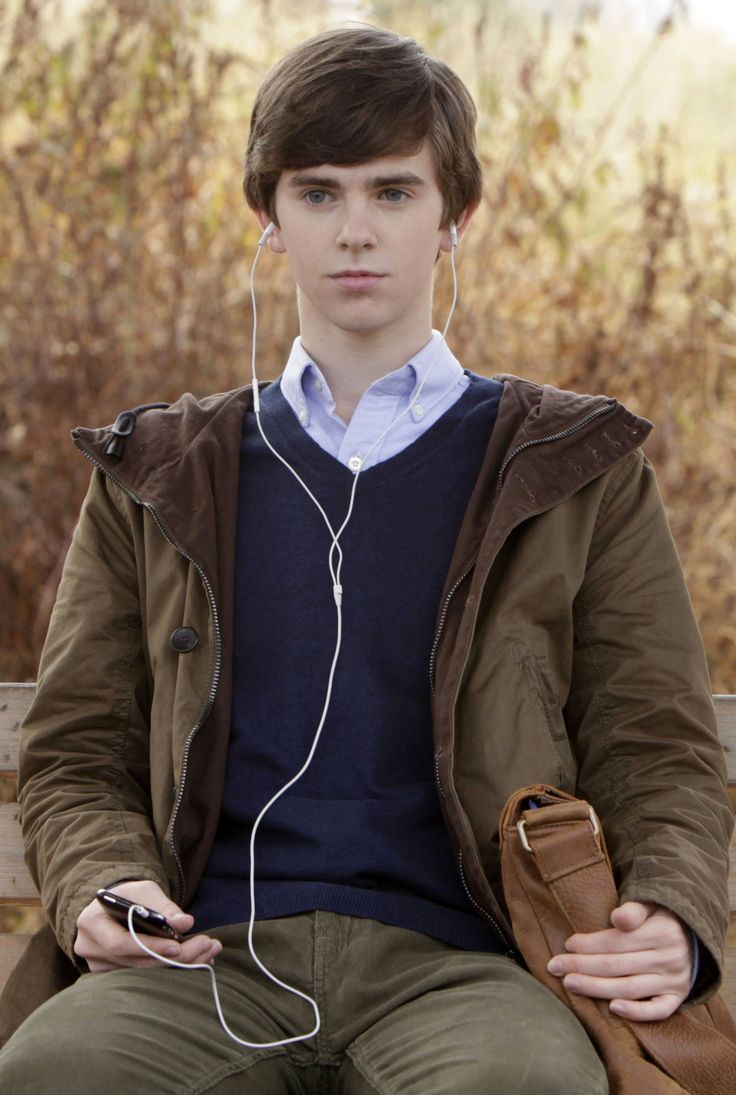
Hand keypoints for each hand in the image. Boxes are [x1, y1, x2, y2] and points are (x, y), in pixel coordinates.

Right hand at [74, 879, 221, 971]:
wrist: (112, 907)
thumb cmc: (128, 895)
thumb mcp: (144, 890)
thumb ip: (163, 906)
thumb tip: (186, 923)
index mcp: (92, 922)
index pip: (121, 943)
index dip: (150, 947)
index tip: (178, 945)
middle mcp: (90, 948)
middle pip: (134, 962)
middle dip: (173, 958)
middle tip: (206, 947)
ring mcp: (99, 966)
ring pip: (142, 973)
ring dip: (179, 965)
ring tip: (208, 952)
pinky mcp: (111, 976)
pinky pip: (143, 976)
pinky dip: (170, 968)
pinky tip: (195, 961)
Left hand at [546, 901, 692, 1020]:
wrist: (694, 938)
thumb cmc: (660, 919)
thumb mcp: (651, 905)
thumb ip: (634, 909)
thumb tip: (618, 917)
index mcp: (662, 932)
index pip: (618, 942)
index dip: (590, 944)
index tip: (567, 944)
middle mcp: (669, 958)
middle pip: (618, 966)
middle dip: (582, 966)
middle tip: (555, 966)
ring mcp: (674, 981)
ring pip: (630, 988)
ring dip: (596, 988)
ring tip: (570, 984)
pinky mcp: (676, 998)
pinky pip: (658, 1011)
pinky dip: (636, 1013)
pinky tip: (612, 1009)